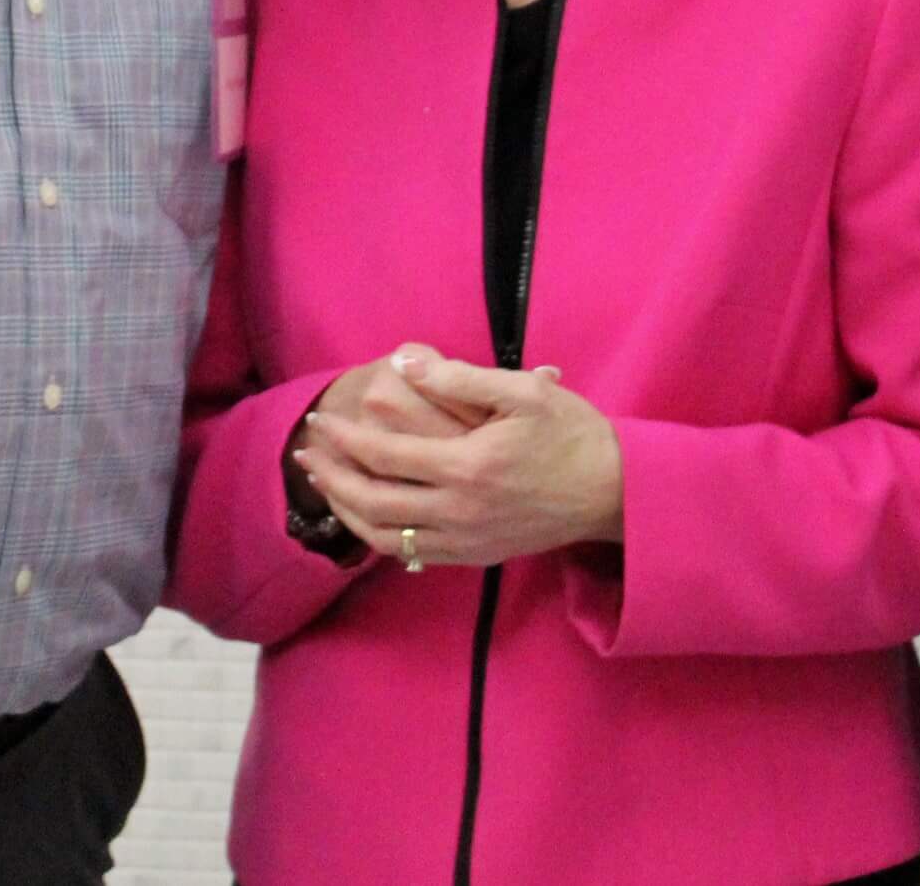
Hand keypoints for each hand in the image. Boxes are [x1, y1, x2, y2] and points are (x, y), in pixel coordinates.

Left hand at [294, 350, 622, 567]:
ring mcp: (466, 540)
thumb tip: (404, 365)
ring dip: (346, 510)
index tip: (319, 420)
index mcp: (468, 467)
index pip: (384, 455)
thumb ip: (461, 379)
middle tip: (305, 454)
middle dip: (331, 477)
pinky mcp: (475, 555)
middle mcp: (460, 511)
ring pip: (386, 536)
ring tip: (324, 485)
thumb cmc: (571, 433)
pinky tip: (366, 516)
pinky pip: (412, 553)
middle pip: (373, 502)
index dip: (344, 438)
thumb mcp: (524, 392)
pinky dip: (379, 536)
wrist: (613, 492)